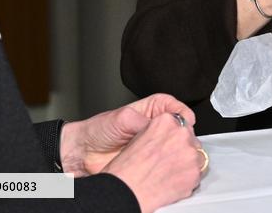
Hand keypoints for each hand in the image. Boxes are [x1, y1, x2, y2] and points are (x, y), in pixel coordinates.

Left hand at [59, 93, 195, 175]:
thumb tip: (160, 127)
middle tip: (183, 139)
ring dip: (175, 149)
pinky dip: (166, 163)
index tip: (188, 121)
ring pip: (173, 145)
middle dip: (182, 134)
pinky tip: (164, 163)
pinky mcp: (150, 160)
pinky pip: (164, 160)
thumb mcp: (122, 119)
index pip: (175, 107)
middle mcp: (155, 125)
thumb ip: (143, 121)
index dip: (183, 113)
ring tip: (174, 152)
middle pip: (178, 127)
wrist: (83, 153)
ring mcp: (153, 143)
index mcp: (152, 109)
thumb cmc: (99, 130)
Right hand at [101, 111, 203, 212]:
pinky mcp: (194, 172)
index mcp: (166, 122)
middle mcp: (180, 134)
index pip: (181, 124)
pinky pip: (196, 174)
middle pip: (191, 139)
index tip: (172, 143)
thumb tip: (165, 137)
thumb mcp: (138, 138)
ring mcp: (190, 153)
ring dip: (187, 163)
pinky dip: (188, 179)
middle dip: (183, 149)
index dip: (176, 136)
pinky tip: (173, 182)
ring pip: (197, 156)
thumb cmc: (125, 170)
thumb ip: (157, 133)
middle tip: (169, 161)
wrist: (125, 192)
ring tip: (170, 173)